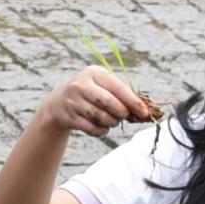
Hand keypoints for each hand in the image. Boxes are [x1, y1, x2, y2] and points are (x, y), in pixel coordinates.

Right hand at [37, 63, 155, 136]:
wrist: (59, 103)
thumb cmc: (91, 93)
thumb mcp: (103, 85)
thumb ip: (122, 95)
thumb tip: (144, 111)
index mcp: (93, 73)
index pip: (117, 88)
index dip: (133, 102)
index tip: (145, 113)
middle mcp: (80, 85)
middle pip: (108, 102)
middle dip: (122, 112)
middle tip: (125, 116)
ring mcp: (73, 101)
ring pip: (100, 116)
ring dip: (112, 122)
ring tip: (113, 120)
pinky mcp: (69, 117)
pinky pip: (91, 128)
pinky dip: (102, 131)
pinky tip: (103, 127)